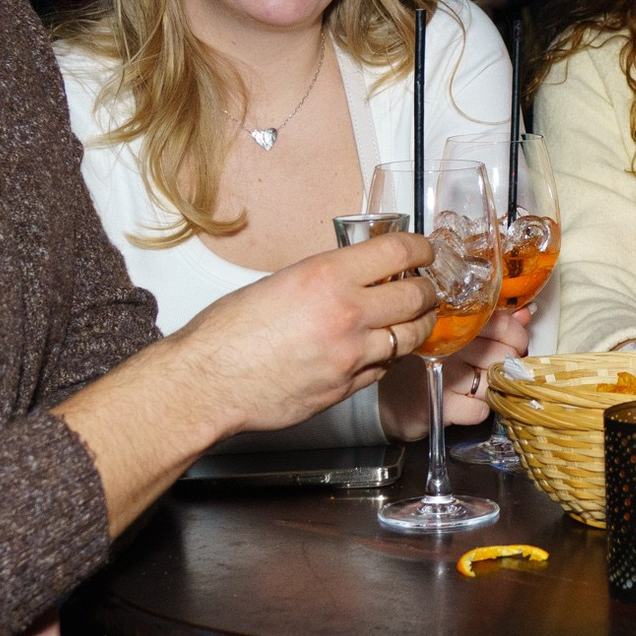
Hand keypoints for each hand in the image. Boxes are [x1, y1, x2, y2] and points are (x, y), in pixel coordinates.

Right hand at [174, 234, 438, 437]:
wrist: (207, 382)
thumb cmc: (227, 332)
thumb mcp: (280, 282)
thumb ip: (325, 278)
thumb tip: (356, 275)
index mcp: (327, 277)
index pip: (399, 252)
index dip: (421, 248)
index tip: (425, 250)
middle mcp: (346, 314)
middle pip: (417, 297)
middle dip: (428, 290)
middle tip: (425, 287)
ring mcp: (351, 356)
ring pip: (409, 337)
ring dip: (415, 326)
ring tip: (410, 320)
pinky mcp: (346, 388)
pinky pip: (383, 368)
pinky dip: (386, 357)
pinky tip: (375, 349)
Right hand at [378, 304, 531, 436]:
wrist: (384, 399)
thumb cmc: (422, 363)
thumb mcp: (455, 336)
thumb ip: (493, 323)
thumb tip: (526, 314)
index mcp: (452, 321)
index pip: (502, 324)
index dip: (517, 337)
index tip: (516, 345)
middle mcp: (448, 344)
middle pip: (503, 356)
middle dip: (507, 366)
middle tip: (496, 369)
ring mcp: (445, 375)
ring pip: (493, 383)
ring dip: (491, 389)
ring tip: (475, 386)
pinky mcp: (440, 405)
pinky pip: (479, 410)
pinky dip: (477, 410)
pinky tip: (463, 402)